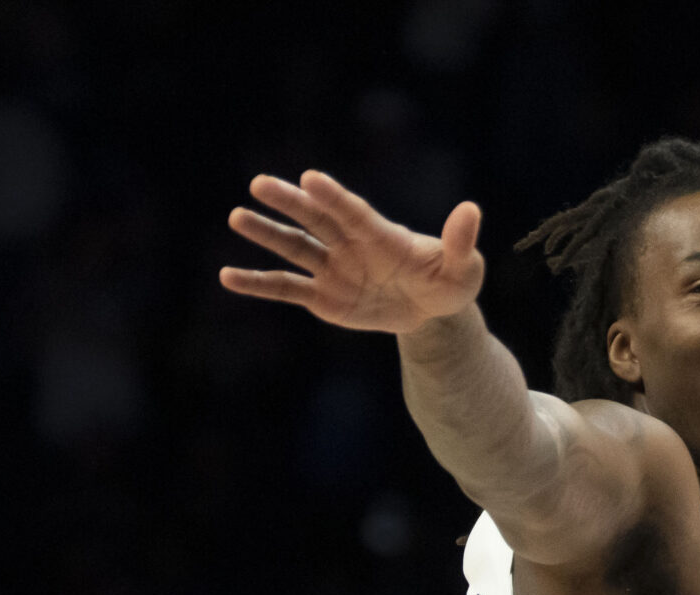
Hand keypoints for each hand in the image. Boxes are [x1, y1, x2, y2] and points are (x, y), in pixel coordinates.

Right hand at [222, 171, 484, 335]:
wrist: (431, 310)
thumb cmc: (449, 282)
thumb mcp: (463, 269)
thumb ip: (461, 243)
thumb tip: (471, 211)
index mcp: (381, 236)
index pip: (354, 213)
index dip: (334, 198)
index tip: (311, 178)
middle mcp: (350, 246)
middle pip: (316, 220)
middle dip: (289, 203)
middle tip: (259, 183)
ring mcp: (333, 269)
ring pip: (295, 248)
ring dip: (266, 234)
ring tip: (236, 216)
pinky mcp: (322, 297)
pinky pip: (285, 288)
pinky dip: (258, 284)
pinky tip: (228, 276)